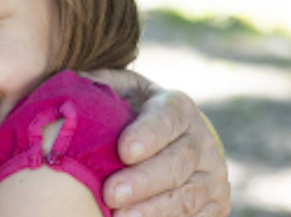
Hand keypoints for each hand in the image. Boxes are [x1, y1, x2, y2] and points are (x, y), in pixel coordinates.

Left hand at [85, 69, 230, 216]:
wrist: (172, 141)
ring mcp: (213, 175)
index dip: (147, 134)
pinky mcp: (218, 204)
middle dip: (143, 181)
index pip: (166, 118)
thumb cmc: (132, 113)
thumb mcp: (120, 90)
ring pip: (187, 196)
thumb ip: (99, 85)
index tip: (123, 151)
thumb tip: (72, 86)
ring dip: (154, 210)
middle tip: (111, 194)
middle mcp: (202, 140)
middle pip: (177, 163)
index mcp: (178, 107)